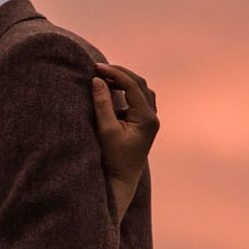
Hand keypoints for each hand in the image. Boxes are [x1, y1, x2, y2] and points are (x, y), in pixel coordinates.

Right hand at [92, 62, 159, 185]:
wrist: (120, 181)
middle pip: (139, 85)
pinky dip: (124, 91)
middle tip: (99, 68)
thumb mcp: (106, 130)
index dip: (115, 73)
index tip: (96, 68)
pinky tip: (110, 90)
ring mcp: (149, 120)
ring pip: (140, 91)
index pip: (133, 86)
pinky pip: (136, 100)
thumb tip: (97, 80)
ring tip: (104, 77)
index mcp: (147, 118)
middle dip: (119, 74)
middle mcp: (152, 117)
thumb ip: (102, 104)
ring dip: (123, 81)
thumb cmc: (113, 159)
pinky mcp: (142, 124)